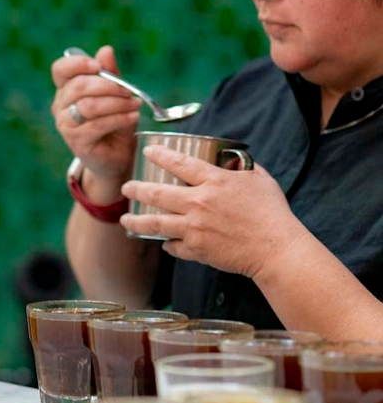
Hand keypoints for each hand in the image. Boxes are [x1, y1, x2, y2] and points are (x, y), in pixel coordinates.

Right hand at [50, 45, 141, 184]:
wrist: (117, 157)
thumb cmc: (115, 122)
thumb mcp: (116, 95)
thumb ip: (110, 74)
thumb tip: (106, 50)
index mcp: (66, 89)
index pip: (60, 70)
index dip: (77, 63)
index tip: (97, 66)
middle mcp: (60, 106)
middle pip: (78, 87)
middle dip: (108, 86)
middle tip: (129, 91)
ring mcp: (65, 125)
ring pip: (89, 106)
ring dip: (116, 103)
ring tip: (135, 105)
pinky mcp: (76, 141)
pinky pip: (97, 125)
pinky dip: (119, 119)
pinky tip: (133, 117)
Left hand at [119, 145, 308, 278]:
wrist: (277, 250)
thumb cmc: (272, 213)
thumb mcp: (259, 180)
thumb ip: (242, 167)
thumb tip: (232, 160)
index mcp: (214, 182)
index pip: (179, 163)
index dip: (160, 155)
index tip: (147, 152)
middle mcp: (199, 203)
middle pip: (157, 193)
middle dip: (136, 188)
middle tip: (126, 187)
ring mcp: (194, 228)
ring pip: (154, 222)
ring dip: (136, 219)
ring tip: (125, 218)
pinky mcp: (196, 249)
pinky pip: (173, 246)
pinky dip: (167, 244)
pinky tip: (163, 241)